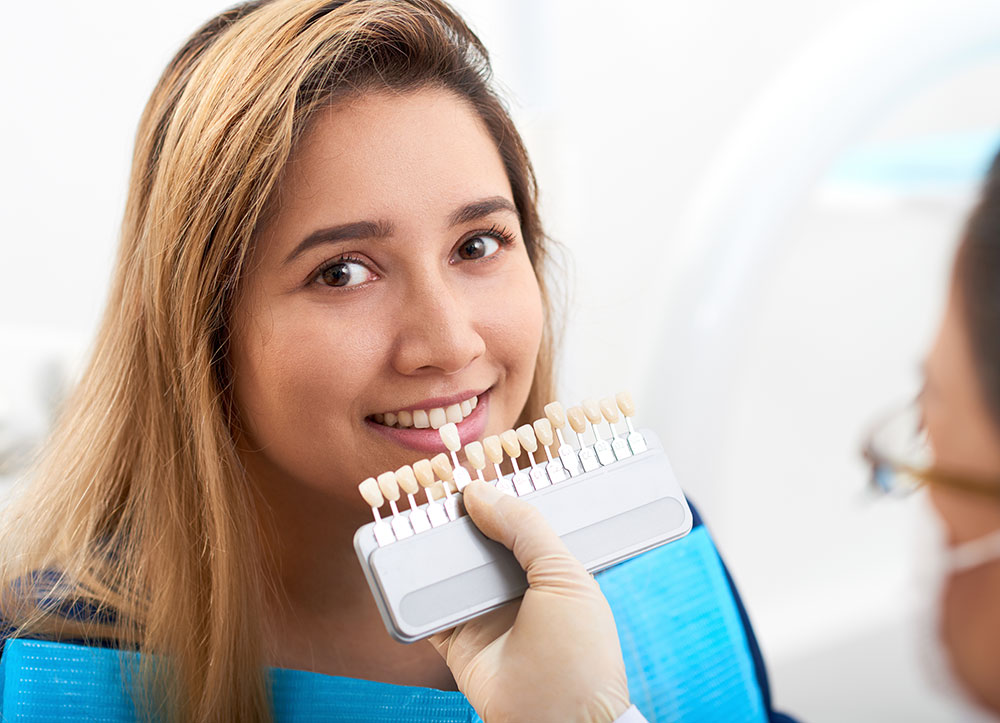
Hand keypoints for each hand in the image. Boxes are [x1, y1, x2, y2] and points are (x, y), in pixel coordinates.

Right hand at [429, 481, 630, 722]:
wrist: (560, 721)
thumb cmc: (579, 652)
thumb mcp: (564, 575)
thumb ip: (525, 529)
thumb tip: (479, 493)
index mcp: (552, 570)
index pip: (522, 523)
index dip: (499, 497)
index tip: (473, 467)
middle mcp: (517, 589)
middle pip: (481, 541)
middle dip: (460, 516)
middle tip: (435, 482)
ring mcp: (486, 614)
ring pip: (452, 569)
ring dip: (433, 545)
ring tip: (411, 508)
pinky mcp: (457, 641)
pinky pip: (427, 609)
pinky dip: (411, 589)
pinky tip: (400, 557)